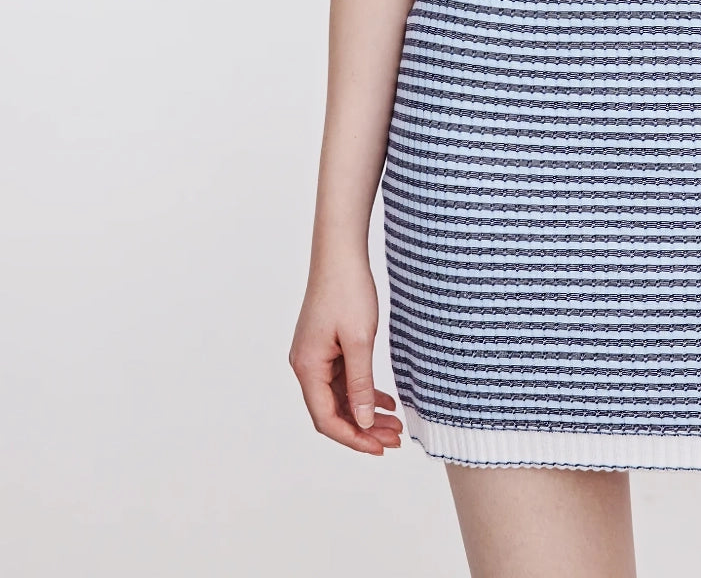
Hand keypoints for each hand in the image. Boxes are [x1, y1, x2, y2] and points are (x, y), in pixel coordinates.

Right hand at [289, 256, 404, 454]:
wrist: (341, 253)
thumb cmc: (348, 290)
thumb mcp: (359, 340)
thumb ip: (360, 383)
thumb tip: (361, 421)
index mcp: (307, 367)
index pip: (326, 418)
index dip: (353, 438)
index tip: (379, 449)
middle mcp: (306, 365)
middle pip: (332, 411)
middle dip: (363, 428)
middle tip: (394, 439)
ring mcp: (316, 355)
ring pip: (340, 396)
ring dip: (365, 411)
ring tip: (395, 424)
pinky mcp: (327, 346)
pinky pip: (344, 379)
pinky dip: (363, 391)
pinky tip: (385, 400)